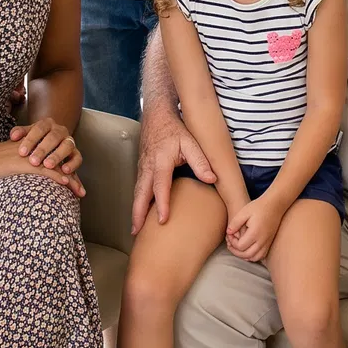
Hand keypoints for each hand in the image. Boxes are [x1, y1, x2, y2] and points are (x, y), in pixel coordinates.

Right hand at [0, 133, 84, 194]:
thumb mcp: (9, 166)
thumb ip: (21, 171)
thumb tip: (28, 187)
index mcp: (32, 150)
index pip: (55, 162)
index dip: (66, 174)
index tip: (75, 188)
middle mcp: (34, 150)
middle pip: (59, 163)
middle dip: (73, 178)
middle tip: (82, 193)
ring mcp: (29, 155)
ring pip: (56, 166)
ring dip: (70, 179)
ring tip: (79, 192)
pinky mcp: (23, 163)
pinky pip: (44, 169)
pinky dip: (56, 176)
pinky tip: (65, 182)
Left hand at [11, 118, 82, 174]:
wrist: (52, 142)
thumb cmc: (36, 140)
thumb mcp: (27, 134)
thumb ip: (20, 133)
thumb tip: (13, 136)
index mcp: (47, 124)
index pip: (39, 129)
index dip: (30, 140)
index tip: (21, 152)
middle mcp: (60, 130)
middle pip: (53, 137)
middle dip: (43, 149)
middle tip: (33, 161)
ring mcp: (69, 141)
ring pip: (66, 146)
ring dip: (57, 156)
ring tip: (47, 165)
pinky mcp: (76, 153)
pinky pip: (78, 158)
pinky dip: (73, 164)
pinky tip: (65, 171)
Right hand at [132, 105, 216, 233]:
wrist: (157, 115)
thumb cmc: (174, 129)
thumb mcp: (190, 142)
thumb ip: (200, 161)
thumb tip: (212, 179)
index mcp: (161, 162)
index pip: (161, 186)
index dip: (162, 204)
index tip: (162, 220)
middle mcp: (148, 167)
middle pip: (141, 194)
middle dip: (138, 214)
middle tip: (137, 232)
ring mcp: (142, 168)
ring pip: (137, 193)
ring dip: (135, 211)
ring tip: (136, 230)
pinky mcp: (141, 169)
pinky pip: (138, 189)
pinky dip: (137, 203)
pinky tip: (139, 214)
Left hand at [225, 194, 285, 263]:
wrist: (275, 205)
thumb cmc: (258, 207)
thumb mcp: (244, 212)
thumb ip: (235, 223)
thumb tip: (228, 233)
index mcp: (255, 233)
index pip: (240, 246)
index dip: (232, 242)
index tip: (229, 234)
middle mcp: (262, 240)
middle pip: (246, 255)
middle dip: (236, 251)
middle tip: (230, 243)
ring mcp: (267, 243)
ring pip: (254, 257)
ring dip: (244, 255)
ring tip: (237, 247)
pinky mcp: (270, 243)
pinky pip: (261, 256)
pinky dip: (252, 256)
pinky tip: (246, 248)